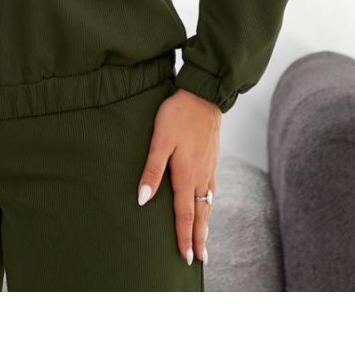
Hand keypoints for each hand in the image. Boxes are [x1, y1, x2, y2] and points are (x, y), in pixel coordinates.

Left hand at [136, 85, 220, 265]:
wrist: (204, 94)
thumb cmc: (178, 115)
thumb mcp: (160, 140)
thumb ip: (152, 170)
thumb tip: (142, 200)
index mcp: (187, 175)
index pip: (185, 214)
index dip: (184, 237)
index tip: (185, 257)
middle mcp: (201, 176)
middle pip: (200, 214)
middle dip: (199, 238)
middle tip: (200, 260)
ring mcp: (209, 167)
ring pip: (208, 203)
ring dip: (206, 224)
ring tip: (205, 239)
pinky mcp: (212, 157)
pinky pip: (212, 189)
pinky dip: (210, 204)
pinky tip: (209, 203)